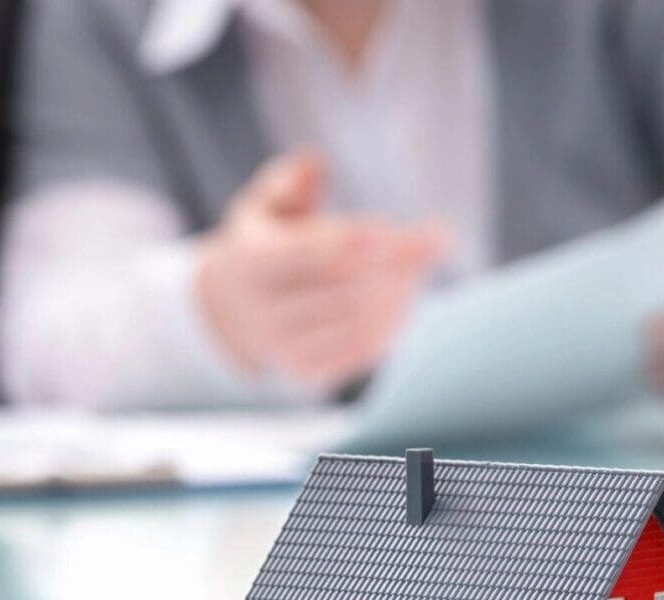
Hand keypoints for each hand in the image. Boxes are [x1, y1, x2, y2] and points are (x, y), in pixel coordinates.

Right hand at [196, 151, 446, 391]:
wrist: (230, 315)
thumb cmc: (263, 246)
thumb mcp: (262, 207)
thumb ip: (288, 184)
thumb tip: (314, 162)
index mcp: (249, 266)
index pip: (304, 255)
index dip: (348, 243)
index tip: (388, 231)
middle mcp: (263, 314)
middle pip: (342, 288)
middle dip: (393, 261)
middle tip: (433, 237)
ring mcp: (285, 350)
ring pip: (358, 323)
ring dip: (401, 290)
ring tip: (421, 260)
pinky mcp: (308, 374)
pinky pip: (362, 351)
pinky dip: (393, 323)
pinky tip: (406, 295)